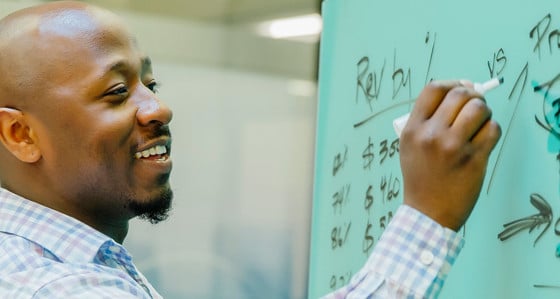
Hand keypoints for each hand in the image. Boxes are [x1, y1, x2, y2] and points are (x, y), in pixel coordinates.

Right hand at [399, 80, 501, 230]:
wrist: (428, 213)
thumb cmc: (421, 179)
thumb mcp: (410, 147)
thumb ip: (427, 121)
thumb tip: (461, 92)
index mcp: (412, 130)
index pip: (433, 89)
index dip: (452, 83)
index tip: (461, 87)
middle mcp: (431, 135)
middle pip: (459, 94)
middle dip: (473, 95)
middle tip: (476, 105)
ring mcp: (453, 148)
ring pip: (479, 109)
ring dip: (484, 111)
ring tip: (480, 123)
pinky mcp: (473, 160)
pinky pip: (492, 130)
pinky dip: (492, 130)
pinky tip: (484, 140)